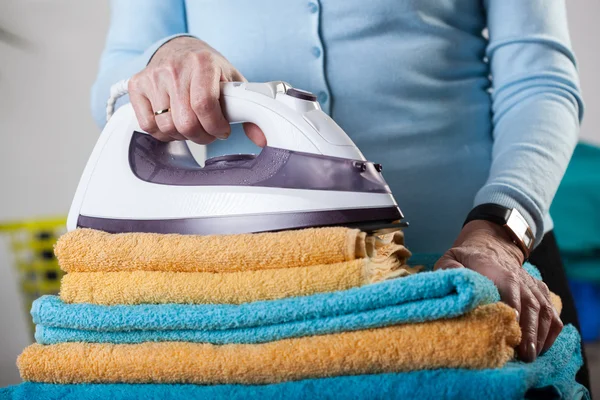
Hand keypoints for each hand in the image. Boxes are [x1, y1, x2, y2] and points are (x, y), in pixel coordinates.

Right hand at [128, 36, 264, 145]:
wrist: (181, 49)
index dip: (215, 126)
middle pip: (185, 122)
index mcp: (202, 63)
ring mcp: (153, 77)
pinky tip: (173, 124)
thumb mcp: (233, 82)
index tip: (222, 131)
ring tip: (192, 126)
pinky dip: (162, 133)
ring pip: (167, 127)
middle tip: (208, 132)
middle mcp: (175, 68)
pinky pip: (148, 125)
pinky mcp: (137, 86)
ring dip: (183, 136)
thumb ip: (249, 108)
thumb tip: (261, 137)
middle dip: (201, 136)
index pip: (204, 105)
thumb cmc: (209, 69)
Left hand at [435, 220, 562, 361]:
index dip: (512, 304)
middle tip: (524, 354)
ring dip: (540, 335)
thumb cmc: (467, 259)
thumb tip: (455, 284)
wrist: (491, 247)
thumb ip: (450, 270)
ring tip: (531, 356)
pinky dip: (550, 332)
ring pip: (544, 310)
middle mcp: (520, 278)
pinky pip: (553, 314)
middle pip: (530, 304)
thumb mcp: (452, 259)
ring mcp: (533, 287)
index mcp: (496, 269)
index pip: (508, 285)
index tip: (511, 325)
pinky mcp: (541, 294)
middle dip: (529, 330)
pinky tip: (541, 348)